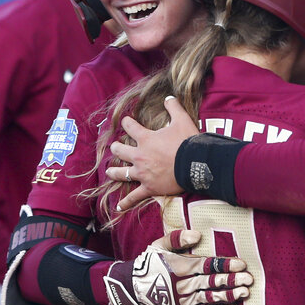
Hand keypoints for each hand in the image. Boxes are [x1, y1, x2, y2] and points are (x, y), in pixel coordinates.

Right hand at [103, 229, 252, 304]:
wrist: (131, 288)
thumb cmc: (148, 263)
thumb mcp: (158, 245)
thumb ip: (177, 238)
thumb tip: (197, 235)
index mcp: (181, 266)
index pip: (208, 265)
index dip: (225, 265)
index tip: (241, 264)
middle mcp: (184, 284)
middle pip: (212, 282)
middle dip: (232, 280)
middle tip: (249, 280)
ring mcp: (184, 299)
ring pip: (210, 297)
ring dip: (228, 295)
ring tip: (244, 293)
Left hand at [107, 96, 199, 210]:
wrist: (195, 164)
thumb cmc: (188, 142)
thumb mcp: (182, 119)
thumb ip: (173, 107)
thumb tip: (168, 97)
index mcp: (146, 139)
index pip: (130, 127)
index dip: (126, 123)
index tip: (125, 121)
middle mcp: (139, 155)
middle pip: (120, 150)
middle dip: (116, 147)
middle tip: (115, 147)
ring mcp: (142, 173)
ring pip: (121, 172)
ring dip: (114, 171)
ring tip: (109, 171)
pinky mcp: (149, 187)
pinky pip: (134, 197)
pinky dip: (126, 203)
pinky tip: (118, 207)